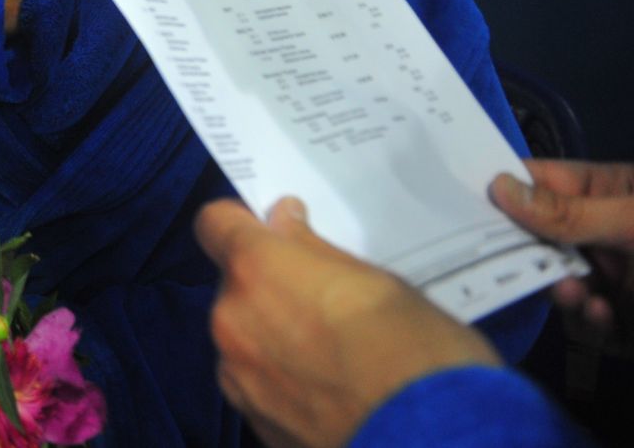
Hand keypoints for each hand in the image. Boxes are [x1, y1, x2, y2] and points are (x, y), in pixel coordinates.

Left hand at [196, 196, 499, 447]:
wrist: (431, 443)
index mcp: (256, 270)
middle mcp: (231, 320)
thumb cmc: (416, 351)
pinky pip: (259, 386)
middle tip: (327, 304)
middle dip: (271, 289)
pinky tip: (332, 395)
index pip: (215, 224)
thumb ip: (314, 251)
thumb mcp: (377, 280)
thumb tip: (284, 222)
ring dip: (275, 338)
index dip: (241, 224)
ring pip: (245, 339)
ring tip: (336, 358)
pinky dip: (285, 384)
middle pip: (236, 287)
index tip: (272, 233)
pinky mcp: (254, 425)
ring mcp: (238, 378)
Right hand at [491, 160, 633, 345]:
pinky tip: (600, 313)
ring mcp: (610, 280)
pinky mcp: (618, 324)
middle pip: (540, 238)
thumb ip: (571, 211)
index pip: (542, 183)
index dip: (503, 190)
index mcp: (608, 193)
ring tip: (572, 292)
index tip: (461, 202)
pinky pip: (584, 323)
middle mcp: (602, 233)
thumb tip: (500, 187)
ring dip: (560, 289)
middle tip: (500, 259)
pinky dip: (587, 320)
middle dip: (524, 250)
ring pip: (557, 283)